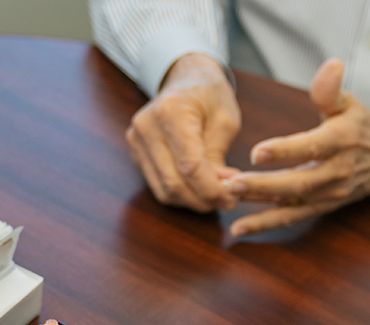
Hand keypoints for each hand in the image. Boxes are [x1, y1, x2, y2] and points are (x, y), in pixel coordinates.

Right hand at [127, 53, 240, 211]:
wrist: (186, 78)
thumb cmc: (210, 96)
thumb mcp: (225, 121)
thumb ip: (219, 158)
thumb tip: (220, 193)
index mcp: (171, 111)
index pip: (190, 166)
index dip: (212, 190)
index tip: (232, 198)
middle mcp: (147, 126)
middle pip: (174, 183)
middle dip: (204, 199)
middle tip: (228, 201)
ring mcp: (137, 140)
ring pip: (164, 190)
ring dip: (192, 201)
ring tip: (216, 195)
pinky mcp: (137, 152)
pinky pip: (158, 185)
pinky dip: (181, 194)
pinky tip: (200, 188)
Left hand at [225, 58, 369, 236]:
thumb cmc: (361, 126)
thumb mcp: (350, 102)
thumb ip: (332, 89)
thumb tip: (331, 66)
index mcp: (340, 141)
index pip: (312, 147)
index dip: (285, 151)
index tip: (257, 152)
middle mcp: (335, 172)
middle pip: (298, 183)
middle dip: (264, 186)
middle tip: (233, 183)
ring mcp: (328, 193)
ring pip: (292, 203)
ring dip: (259, 205)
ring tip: (229, 200)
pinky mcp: (321, 206)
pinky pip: (291, 217)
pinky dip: (265, 224)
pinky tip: (239, 229)